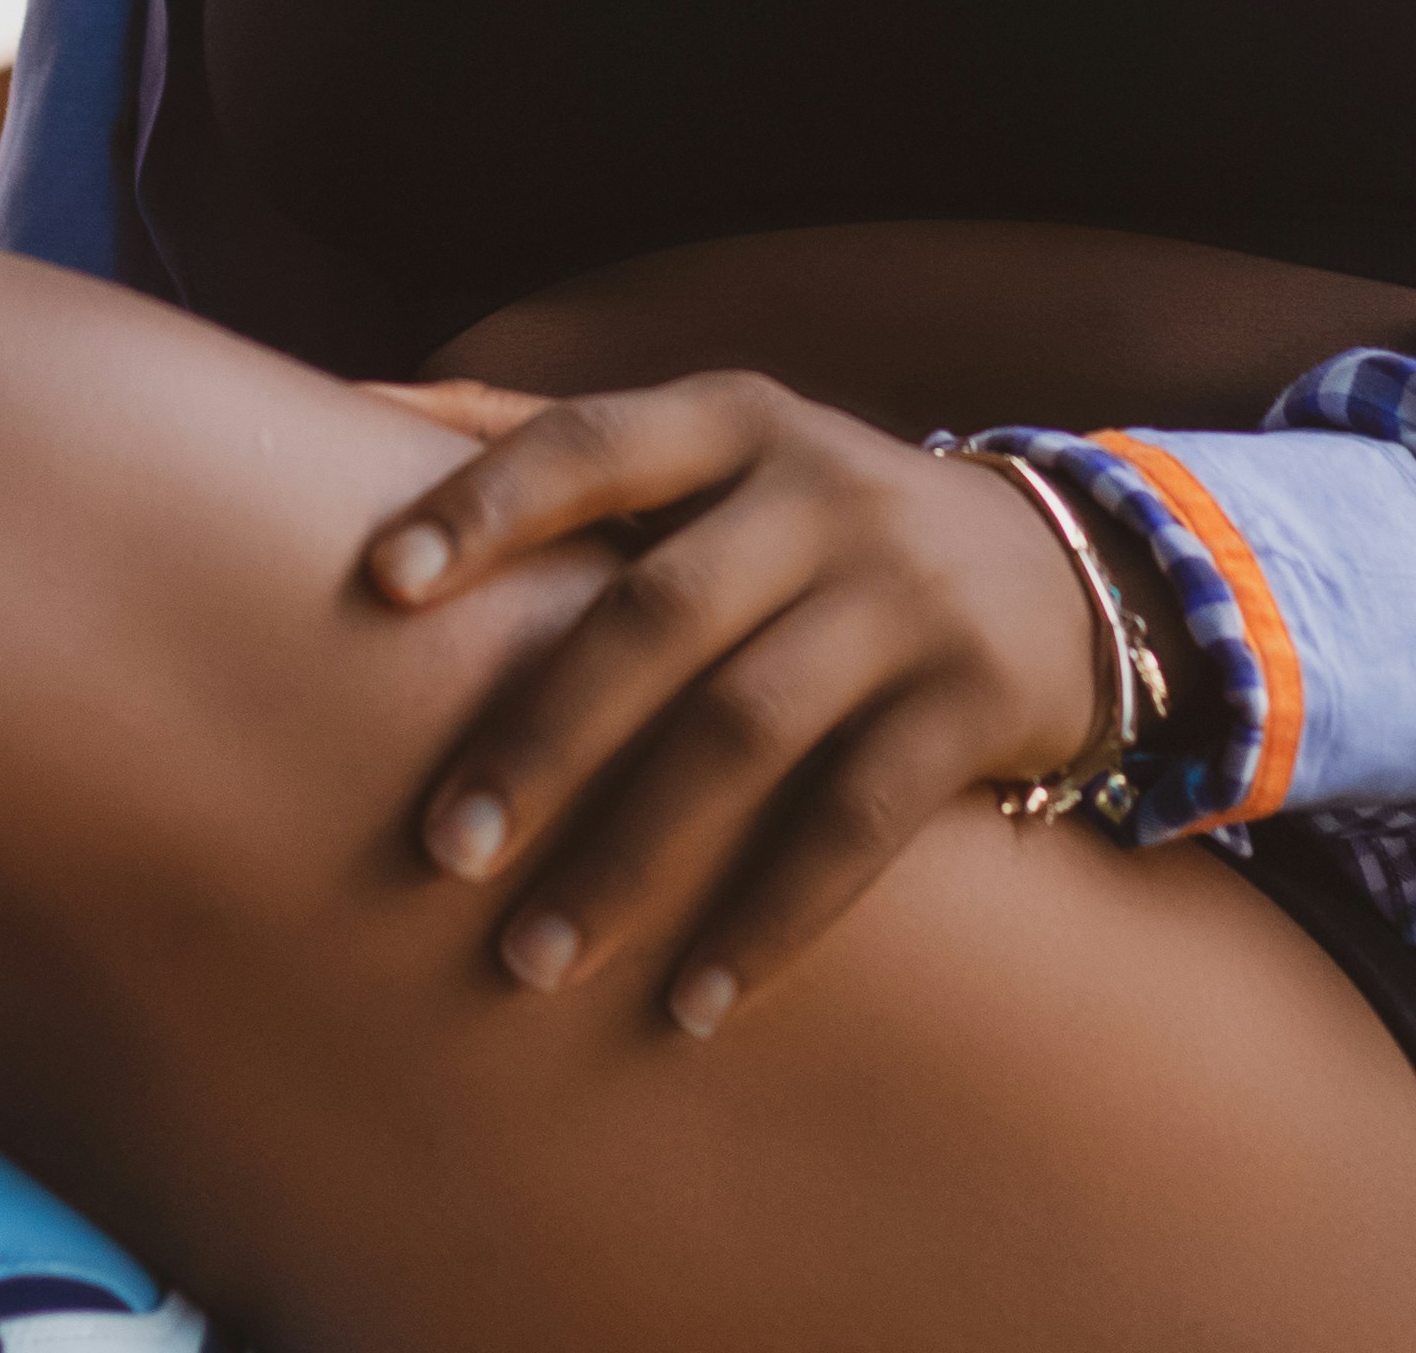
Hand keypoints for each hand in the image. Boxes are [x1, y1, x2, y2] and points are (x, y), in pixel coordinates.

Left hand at [363, 370, 1107, 1036]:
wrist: (1066, 568)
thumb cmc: (817, 520)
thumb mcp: (714, 448)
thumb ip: (550, 435)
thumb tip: (349, 410)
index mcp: (735, 421)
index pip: (593, 441)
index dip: (489, 505)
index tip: (381, 585)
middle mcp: (819, 491)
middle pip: (658, 614)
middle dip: (543, 736)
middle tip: (441, 851)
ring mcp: (904, 595)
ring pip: (747, 731)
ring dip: (633, 855)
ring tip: (532, 961)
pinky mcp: (973, 699)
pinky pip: (857, 824)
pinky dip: (767, 919)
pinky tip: (690, 1005)